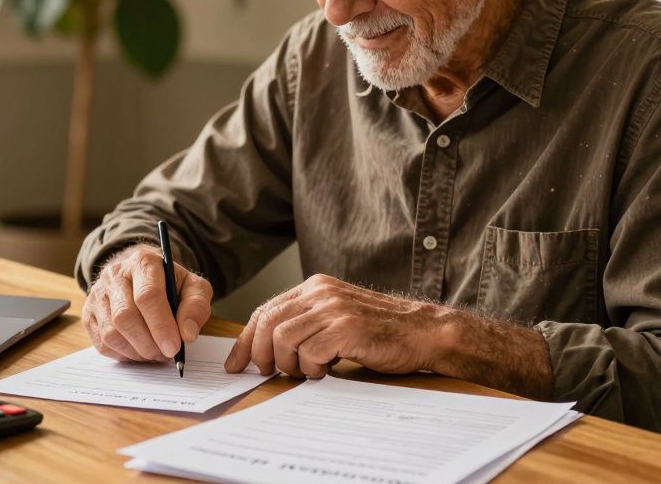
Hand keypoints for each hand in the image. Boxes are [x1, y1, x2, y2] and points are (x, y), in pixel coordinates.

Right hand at [82, 243, 213, 361]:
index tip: (174, 347)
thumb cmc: (169, 285)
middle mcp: (115, 274)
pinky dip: (123, 355)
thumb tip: (187, 334)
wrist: (141, 277)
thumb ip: (196, 307)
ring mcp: (98, 294)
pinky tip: (138, 350)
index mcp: (143, 262)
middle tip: (165, 354)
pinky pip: (101, 343)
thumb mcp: (192, 287)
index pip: (148, 295)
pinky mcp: (89, 313)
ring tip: (154, 353)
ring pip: (111, 333)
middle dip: (148, 343)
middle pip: (125, 316)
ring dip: (136, 352)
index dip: (161, 325)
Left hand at [224, 274, 444, 377]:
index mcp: (315, 287)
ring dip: (288, 364)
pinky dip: (311, 369)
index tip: (237, 364)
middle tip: (269, 373)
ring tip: (306, 372)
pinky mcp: (347, 328)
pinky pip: (309, 352)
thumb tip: (265, 348)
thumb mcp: (336, 318)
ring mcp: (334, 309)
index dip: (246, 340)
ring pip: (283, 338)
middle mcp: (321, 292)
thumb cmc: (380, 332)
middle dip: (260, 354)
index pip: (266, 310)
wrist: (423, 332)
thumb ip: (306, 324)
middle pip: (268, 323)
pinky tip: (327, 371)